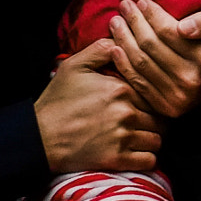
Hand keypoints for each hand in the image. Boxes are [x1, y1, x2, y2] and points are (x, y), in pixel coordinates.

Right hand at [36, 40, 162, 173]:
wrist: (39, 136)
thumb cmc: (57, 102)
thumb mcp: (74, 66)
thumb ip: (101, 49)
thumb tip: (122, 40)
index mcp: (121, 89)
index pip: (156, 93)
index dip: (155, 98)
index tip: (147, 103)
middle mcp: (126, 112)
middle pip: (161, 118)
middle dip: (156, 120)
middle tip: (146, 122)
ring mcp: (123, 138)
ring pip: (158, 140)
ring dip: (152, 139)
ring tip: (141, 137)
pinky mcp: (117, 159)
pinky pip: (150, 161)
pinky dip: (147, 158)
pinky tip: (138, 152)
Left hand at [107, 0, 200, 118]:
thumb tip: (184, 28)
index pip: (168, 31)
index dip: (152, 14)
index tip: (142, 1)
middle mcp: (193, 79)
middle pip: (151, 45)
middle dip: (134, 22)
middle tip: (124, 6)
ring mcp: (179, 96)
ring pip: (141, 62)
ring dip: (123, 39)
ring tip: (116, 22)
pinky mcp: (166, 107)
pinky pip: (138, 82)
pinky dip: (123, 64)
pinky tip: (114, 48)